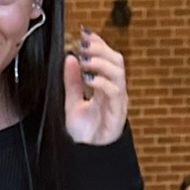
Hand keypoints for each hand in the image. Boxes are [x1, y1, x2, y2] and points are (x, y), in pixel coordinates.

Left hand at [64, 29, 127, 145]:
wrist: (87, 156)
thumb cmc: (84, 133)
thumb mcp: (72, 102)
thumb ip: (72, 82)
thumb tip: (70, 58)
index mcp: (106, 87)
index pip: (107, 58)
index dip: (98, 44)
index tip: (84, 33)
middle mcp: (114, 91)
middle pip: (116, 60)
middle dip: (101, 48)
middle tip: (84, 45)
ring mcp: (117, 101)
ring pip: (118, 72)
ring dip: (100, 62)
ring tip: (85, 59)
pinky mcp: (117, 113)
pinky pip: (114, 91)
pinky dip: (101, 81)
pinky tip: (88, 79)